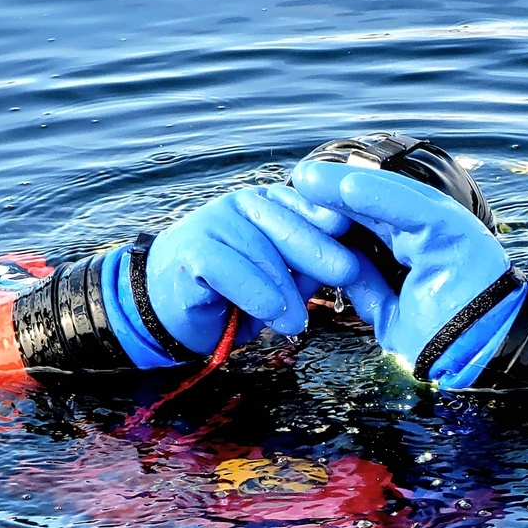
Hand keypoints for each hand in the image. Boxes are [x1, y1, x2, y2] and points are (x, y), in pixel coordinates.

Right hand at [108, 184, 359, 367]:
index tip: (360, 237)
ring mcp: (214, 223)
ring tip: (296, 321)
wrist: (167, 308)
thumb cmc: (231, 296)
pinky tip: (270, 313)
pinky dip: (252, 292)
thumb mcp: (279, 283)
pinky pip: (227, 268)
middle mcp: (243, 206)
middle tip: (347, 273)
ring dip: (283, 288)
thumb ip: (305, 270)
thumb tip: (347, 267)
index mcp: (270, 207)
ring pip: (260, 249)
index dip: (335, 224)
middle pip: (289, 224)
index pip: (309, 208)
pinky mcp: (192, 250)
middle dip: (320, 250)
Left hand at [289, 161, 526, 387]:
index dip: (334, 213)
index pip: (368, 222)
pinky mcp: (455, 229)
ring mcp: (443, 228)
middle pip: (374, 205)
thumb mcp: (390, 313)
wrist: (481, 357)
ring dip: (347, 187)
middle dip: (332, 193)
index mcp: (415, 250)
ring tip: (309, 179)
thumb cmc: (443, 341)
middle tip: (295, 181)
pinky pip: (412, 207)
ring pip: (390, 199)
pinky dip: (379, 195)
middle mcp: (427, 233)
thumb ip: (367, 286)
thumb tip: (342, 265)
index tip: (298, 206)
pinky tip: (346, 186)